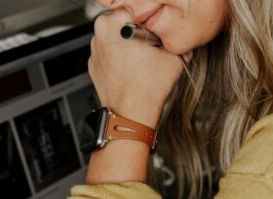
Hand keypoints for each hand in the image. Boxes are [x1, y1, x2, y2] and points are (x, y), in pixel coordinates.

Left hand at [89, 10, 186, 127]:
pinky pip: (109, 53)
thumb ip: (175, 37)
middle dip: (137, 31)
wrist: (131, 115)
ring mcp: (94, 50)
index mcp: (116, 22)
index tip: (155, 33)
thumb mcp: (174, 55)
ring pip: (115, 37)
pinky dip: (118, 58)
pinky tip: (131, 69)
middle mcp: (100, 32)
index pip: (137, 8)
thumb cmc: (147, 88)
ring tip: (141, 61)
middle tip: (150, 47)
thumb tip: (179, 34)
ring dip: (127, 44)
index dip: (150, 21)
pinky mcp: (93, 64)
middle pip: (123, 22)